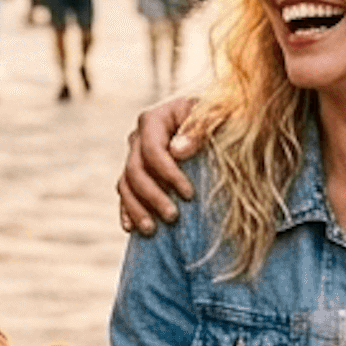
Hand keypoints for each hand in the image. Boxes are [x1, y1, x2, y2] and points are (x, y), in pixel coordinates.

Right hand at [118, 95, 204, 234]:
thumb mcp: (217, 115)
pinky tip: (132, 228)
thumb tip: (177, 151)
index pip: (152, 149)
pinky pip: (126, 192)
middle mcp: (139, 137)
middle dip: (152, 195)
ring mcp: (136, 156)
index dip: (168, 173)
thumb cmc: (220, 116)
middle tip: (173, 217)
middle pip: (135, 169)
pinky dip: (127, 210)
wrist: (216, 121)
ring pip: (126, 184)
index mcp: (154, 119)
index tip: (189, 194)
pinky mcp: (138, 173)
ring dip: (136, 208)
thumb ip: (199, 127)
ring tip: (152, 230)